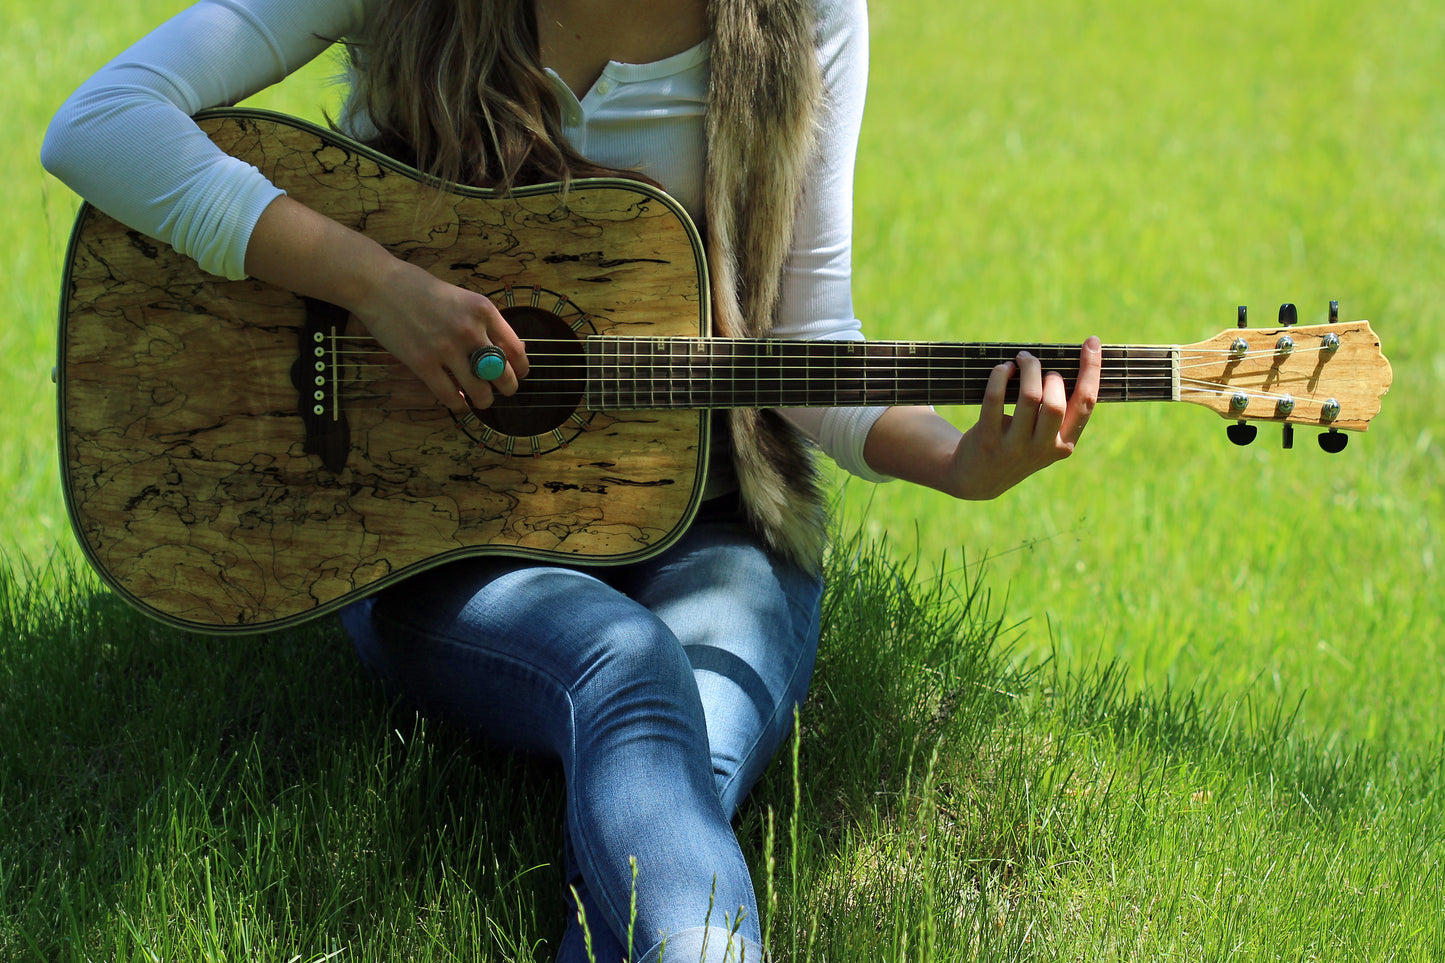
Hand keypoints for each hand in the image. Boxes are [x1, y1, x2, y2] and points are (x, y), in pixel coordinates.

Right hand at [352, 257, 529, 413]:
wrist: (380, 284)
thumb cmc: (420, 289)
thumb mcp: (462, 297)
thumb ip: (485, 322)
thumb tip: (514, 347)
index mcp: (483, 310)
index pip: (515, 349)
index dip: (520, 368)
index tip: (518, 374)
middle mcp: (469, 329)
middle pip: (502, 374)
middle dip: (507, 388)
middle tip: (503, 392)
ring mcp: (446, 348)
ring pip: (479, 391)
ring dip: (483, 401)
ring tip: (480, 400)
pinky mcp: (422, 363)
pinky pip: (449, 395)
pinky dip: (458, 404)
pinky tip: (458, 402)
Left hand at [944, 336, 1101, 498]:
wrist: (978, 478)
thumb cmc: (1018, 445)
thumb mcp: (1044, 439)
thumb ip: (1059, 412)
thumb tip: (1065, 362)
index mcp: (1064, 445)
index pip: (1085, 404)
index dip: (1091, 370)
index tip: (1092, 342)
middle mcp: (1042, 448)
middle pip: (1055, 403)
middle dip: (1050, 375)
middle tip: (1037, 364)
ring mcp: (1014, 446)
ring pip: (1029, 397)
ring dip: (1028, 368)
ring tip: (1022, 359)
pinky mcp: (987, 438)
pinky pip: (995, 399)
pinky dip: (1000, 375)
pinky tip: (1003, 369)